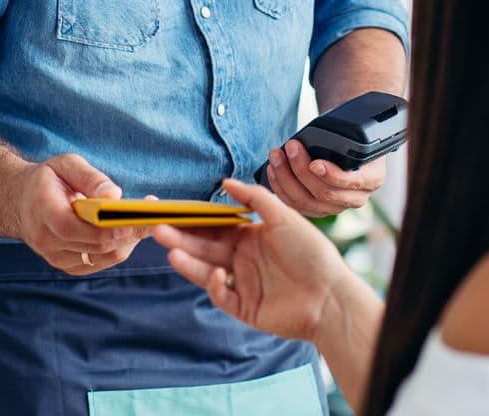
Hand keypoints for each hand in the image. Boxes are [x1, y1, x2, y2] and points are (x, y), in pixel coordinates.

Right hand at [12, 153, 150, 275]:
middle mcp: (45, 240)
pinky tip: (128, 232)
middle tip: (155, 216)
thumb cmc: (48, 179)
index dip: (104, 227)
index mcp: (42, 210)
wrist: (21, 202)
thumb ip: (90, 178)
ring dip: (128, 241)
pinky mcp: (68, 266)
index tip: (134, 217)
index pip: (72, 228)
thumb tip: (115, 196)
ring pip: (102, 257)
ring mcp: (56, 258)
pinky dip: (119, 249)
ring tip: (146, 221)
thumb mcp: (66, 164)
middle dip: (128, 233)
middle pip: (94, 245)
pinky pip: (101, 263)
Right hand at [155, 178, 352, 341]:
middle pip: (205, 248)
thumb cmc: (311, 252)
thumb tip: (226, 181)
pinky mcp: (244, 307)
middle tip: (158, 228)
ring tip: (169, 249)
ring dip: (188, 261)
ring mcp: (242, 284)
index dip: (193, 220)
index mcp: (250, 237)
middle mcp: (243, 260)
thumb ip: (255, 197)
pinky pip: (222, 295)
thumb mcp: (284, 217)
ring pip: (207, 271)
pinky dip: (216, 285)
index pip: (214, 227)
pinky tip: (218, 275)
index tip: (172, 210)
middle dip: (181, 238)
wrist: (330, 295)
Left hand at [262, 140, 386, 216]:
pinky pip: (296, 205)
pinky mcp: (317, 210)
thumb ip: (344, 138)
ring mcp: (336, 207)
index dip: (331, 176)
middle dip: (302, 170)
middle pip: (324, 194)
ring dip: (286, 179)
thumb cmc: (350, 135)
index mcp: (373, 179)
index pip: (351, 183)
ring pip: (306, 202)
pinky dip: (281, 188)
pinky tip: (272, 170)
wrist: (347, 143)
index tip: (314, 163)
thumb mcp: (355, 133)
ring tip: (275, 156)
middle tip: (289, 147)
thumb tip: (316, 137)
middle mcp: (357, 198)